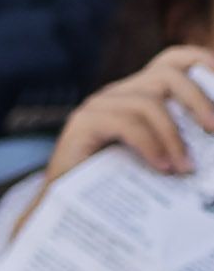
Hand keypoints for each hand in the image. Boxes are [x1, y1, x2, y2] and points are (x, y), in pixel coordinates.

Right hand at [52, 44, 213, 180]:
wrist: (71, 210)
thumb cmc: (121, 185)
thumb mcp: (162, 155)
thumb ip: (183, 141)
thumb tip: (212, 138)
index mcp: (141, 95)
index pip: (172, 60)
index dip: (200, 61)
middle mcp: (119, 93)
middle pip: (166, 75)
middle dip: (198, 101)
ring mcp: (99, 106)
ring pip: (148, 103)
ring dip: (174, 137)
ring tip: (185, 168)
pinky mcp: (84, 123)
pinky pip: (126, 124)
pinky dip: (150, 146)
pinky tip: (162, 167)